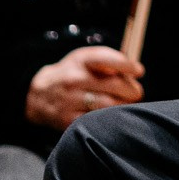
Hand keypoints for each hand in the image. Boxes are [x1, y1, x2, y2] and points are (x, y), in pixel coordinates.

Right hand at [26, 46, 145, 131]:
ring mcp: (70, 101)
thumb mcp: (85, 58)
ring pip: (109, 106)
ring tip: (125, 103)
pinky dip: (110, 118)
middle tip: (136, 93)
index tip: (139, 71)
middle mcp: (74, 80)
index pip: (108, 60)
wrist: (39, 95)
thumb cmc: (72, 73)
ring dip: (124, 106)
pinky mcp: (69, 120)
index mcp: (81, 61)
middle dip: (132, 90)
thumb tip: (135, 71)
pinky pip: (98, 121)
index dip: (128, 66)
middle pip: (115, 86)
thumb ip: (110, 59)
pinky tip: (111, 115)